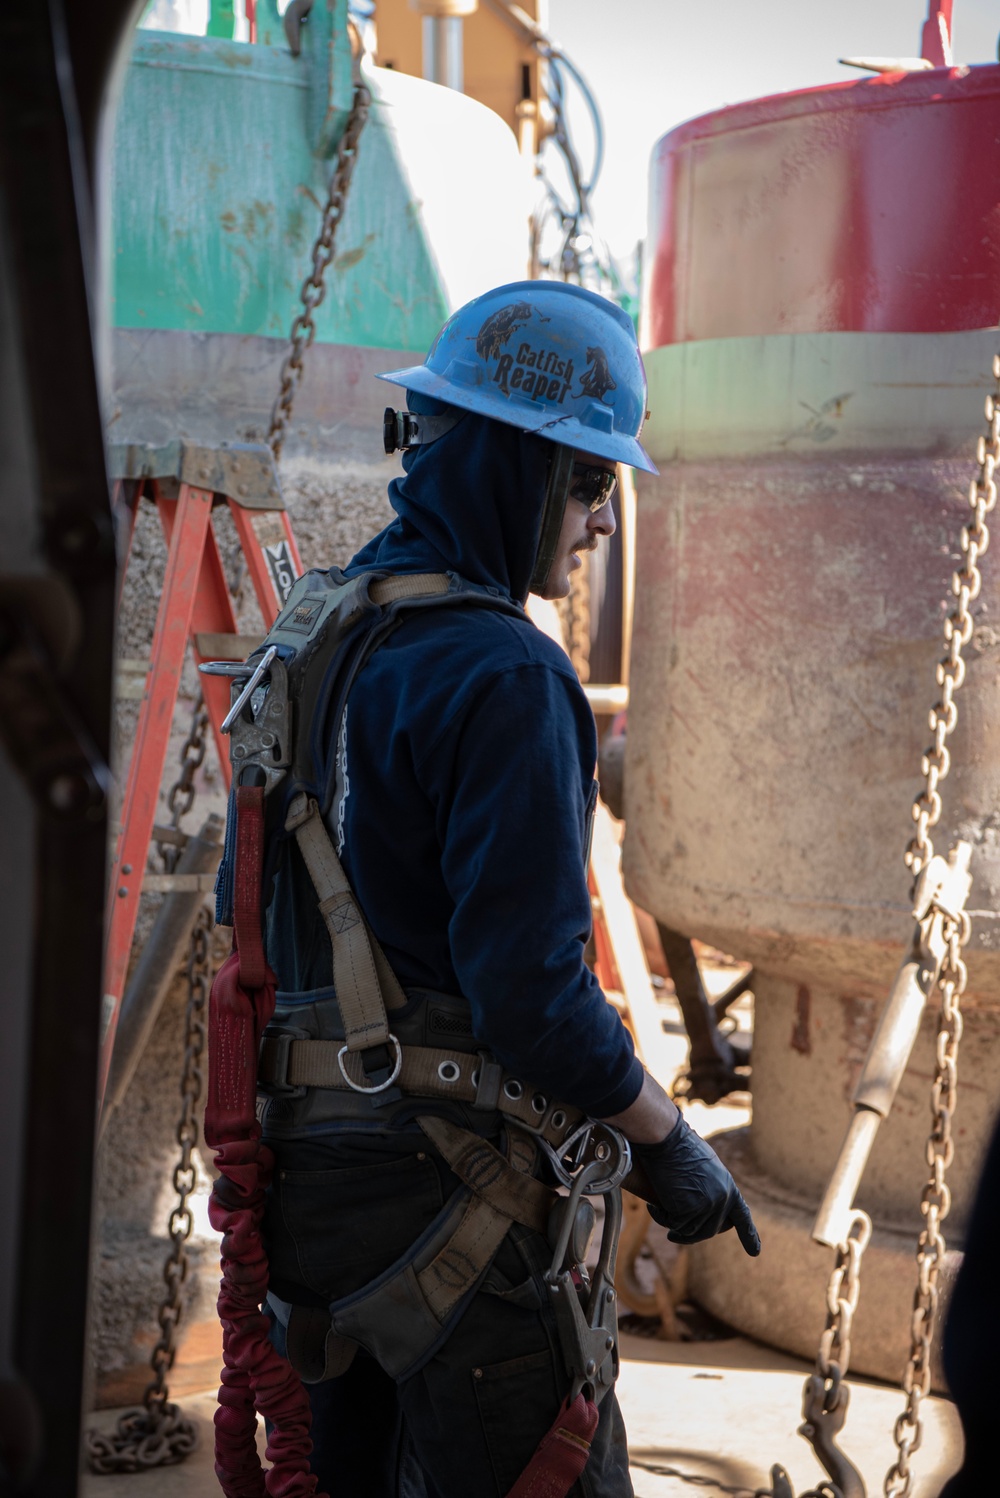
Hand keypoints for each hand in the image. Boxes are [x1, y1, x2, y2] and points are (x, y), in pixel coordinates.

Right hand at [630, 1114, 760, 1256]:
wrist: (667, 1139)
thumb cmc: (679, 1145)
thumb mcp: (703, 1167)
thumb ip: (708, 1187)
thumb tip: (698, 1207)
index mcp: (729, 1186)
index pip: (742, 1215)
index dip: (749, 1235)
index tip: (755, 1252)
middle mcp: (723, 1199)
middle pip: (710, 1230)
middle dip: (691, 1234)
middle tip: (674, 1234)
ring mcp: (708, 1206)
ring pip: (690, 1231)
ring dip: (674, 1226)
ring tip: (660, 1211)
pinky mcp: (689, 1209)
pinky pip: (674, 1224)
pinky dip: (662, 1218)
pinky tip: (654, 1206)